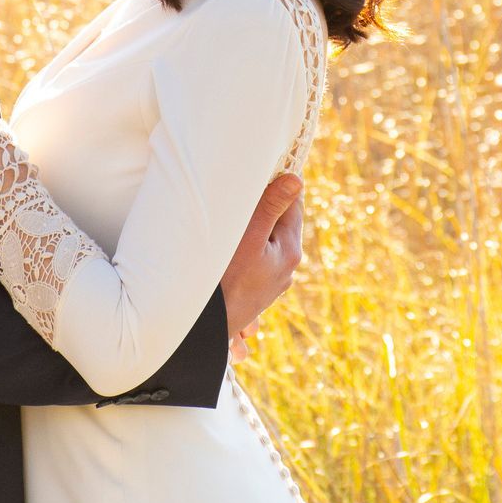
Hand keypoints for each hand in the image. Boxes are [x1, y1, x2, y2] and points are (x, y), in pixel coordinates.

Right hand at [218, 173, 303, 339]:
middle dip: (263, 208)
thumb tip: (296, 179)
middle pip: (279, 224)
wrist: (204, 330)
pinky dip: (243, 249)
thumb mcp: (248, 237)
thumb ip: (271, 207)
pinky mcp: (256, 292)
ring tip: (230, 222)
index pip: (293, 205)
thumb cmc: (223, 280)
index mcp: (290, 252)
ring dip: (252, 230)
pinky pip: (254, 260)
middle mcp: (286, 269)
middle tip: (239, 195)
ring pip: (265, 243)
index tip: (261, 172)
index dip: (278, 186)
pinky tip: (226, 251)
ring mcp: (272, 283)